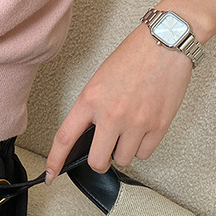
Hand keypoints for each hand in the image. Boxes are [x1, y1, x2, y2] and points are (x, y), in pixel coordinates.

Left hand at [45, 23, 193, 178]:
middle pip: (97, 161)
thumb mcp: (100, 79)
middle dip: (99, 160)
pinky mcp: (158, 126)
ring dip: (123, 150)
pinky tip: (142, 129)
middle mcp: (111, 114)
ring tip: (127, 129)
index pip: (65, 138)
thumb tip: (88, 135)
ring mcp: (136, 122)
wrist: (164, 42)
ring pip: (123, 159)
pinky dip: (142, 146)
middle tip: (103, 150)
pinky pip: (145, 153)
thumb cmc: (133, 56)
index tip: (51, 173)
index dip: (55, 160)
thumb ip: (91, 108)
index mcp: (90, 99)